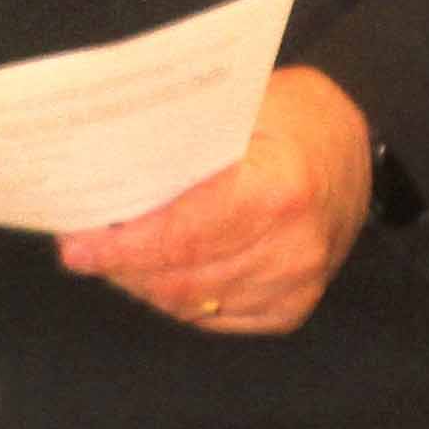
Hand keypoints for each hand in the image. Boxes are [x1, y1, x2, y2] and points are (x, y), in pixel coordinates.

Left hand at [51, 67, 375, 337]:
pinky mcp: (293, 308)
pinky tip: (155, 274)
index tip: (76, 247)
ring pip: (193, 304)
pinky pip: (216, 318)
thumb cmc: (286, 117)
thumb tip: (106, 175)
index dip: (122, 247)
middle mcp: (291, 247)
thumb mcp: (235, 110)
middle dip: (122, 267)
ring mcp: (297, 285)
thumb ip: (178, 146)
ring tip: (112, 260)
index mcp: (276, 190)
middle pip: (181, 278)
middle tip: (82, 251)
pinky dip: (178, 299)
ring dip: (144, 284)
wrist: (352, 145)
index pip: (181, 236)